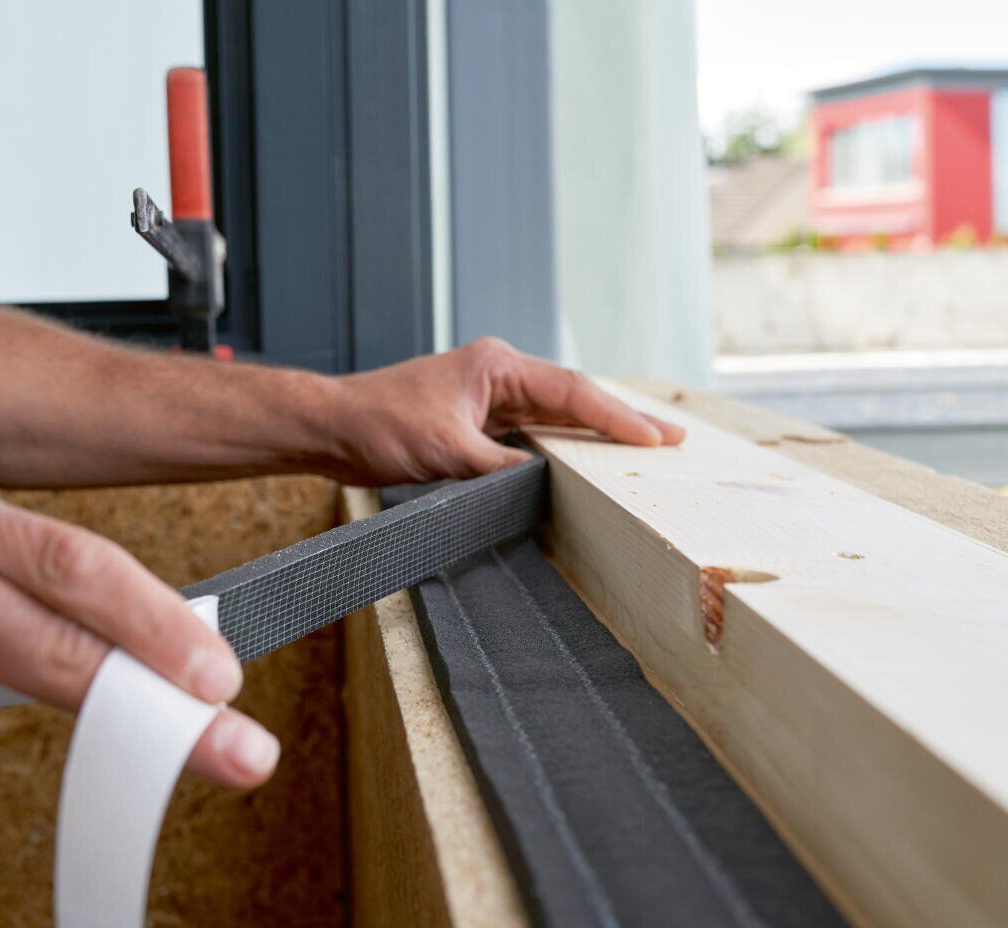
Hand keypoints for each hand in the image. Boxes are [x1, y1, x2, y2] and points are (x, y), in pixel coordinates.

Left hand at [324, 337, 685, 484]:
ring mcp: (491, 399)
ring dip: (598, 435)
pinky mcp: (480, 423)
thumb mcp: (446, 453)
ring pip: (558, 417)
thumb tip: (545, 481)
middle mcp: (500, 376)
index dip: (617, 417)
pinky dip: (564, 447)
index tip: (655, 437)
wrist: (333, 428)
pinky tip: (589, 463)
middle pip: (575, 399)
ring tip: (645, 450)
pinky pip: (534, 434)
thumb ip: (500, 467)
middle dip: (623, 421)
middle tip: (674, 439)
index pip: (572, 391)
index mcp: (498, 365)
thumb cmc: (379, 426)